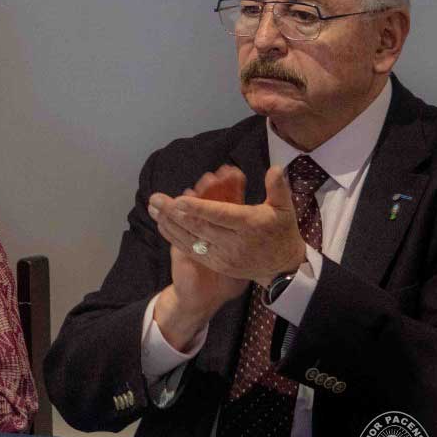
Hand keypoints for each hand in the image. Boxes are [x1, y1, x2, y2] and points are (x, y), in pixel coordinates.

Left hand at [148, 165, 308, 343]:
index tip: (179, 199)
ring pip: (191, 239)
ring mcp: (224, 256)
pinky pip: (192, 251)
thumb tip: (275, 168)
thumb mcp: (285, 209)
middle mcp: (235, 242)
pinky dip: (175, 238)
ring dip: (169, 224)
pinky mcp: (217, 264)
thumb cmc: (282, 232)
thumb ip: (278, 188)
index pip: (221, 215)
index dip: (199, 208)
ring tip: (152, 209)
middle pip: (200, 227)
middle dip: (175, 213)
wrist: (282, 268)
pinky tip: (162, 225)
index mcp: (250, 225)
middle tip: (155, 199)